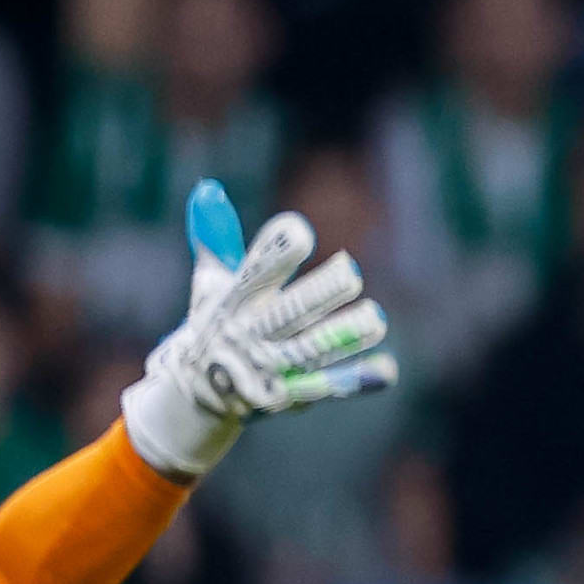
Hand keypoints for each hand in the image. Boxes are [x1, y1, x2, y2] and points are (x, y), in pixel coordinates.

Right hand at [117, 182, 397, 477]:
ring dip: (343, 336)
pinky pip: (326, 386)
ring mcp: (269, 369)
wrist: (196, 396)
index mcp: (232, 303)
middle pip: (287, 313)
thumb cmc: (214, 325)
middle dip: (317, 295)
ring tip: (375, 319)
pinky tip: (387, 369)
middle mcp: (250, 335)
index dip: (276, 254)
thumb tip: (209, 188)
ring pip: (309, 350)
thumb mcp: (210, 282)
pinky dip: (356, 379)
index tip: (300, 231)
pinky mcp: (288, 395)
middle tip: (352, 273)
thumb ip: (216, 235)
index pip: (254, 274)